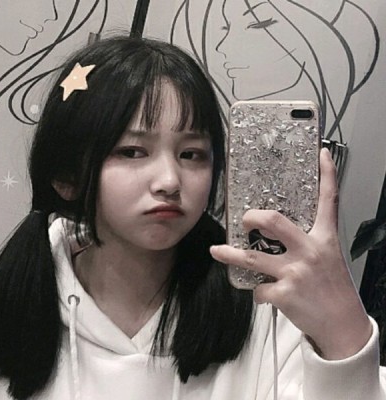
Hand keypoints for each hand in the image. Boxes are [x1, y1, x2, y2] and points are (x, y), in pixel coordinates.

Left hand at [210, 148, 371, 359]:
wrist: (343, 324)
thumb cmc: (333, 288)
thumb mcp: (328, 257)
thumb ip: (309, 241)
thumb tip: (282, 232)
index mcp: (324, 238)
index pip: (329, 200)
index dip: (327, 174)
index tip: (320, 154)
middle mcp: (310, 250)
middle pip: (274, 221)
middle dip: (252, 217)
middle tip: (245, 220)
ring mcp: (295, 272)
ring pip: (252, 257)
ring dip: (230, 254)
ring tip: (217, 251)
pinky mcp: (285, 293)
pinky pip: (258, 288)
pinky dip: (257, 291)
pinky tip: (264, 294)